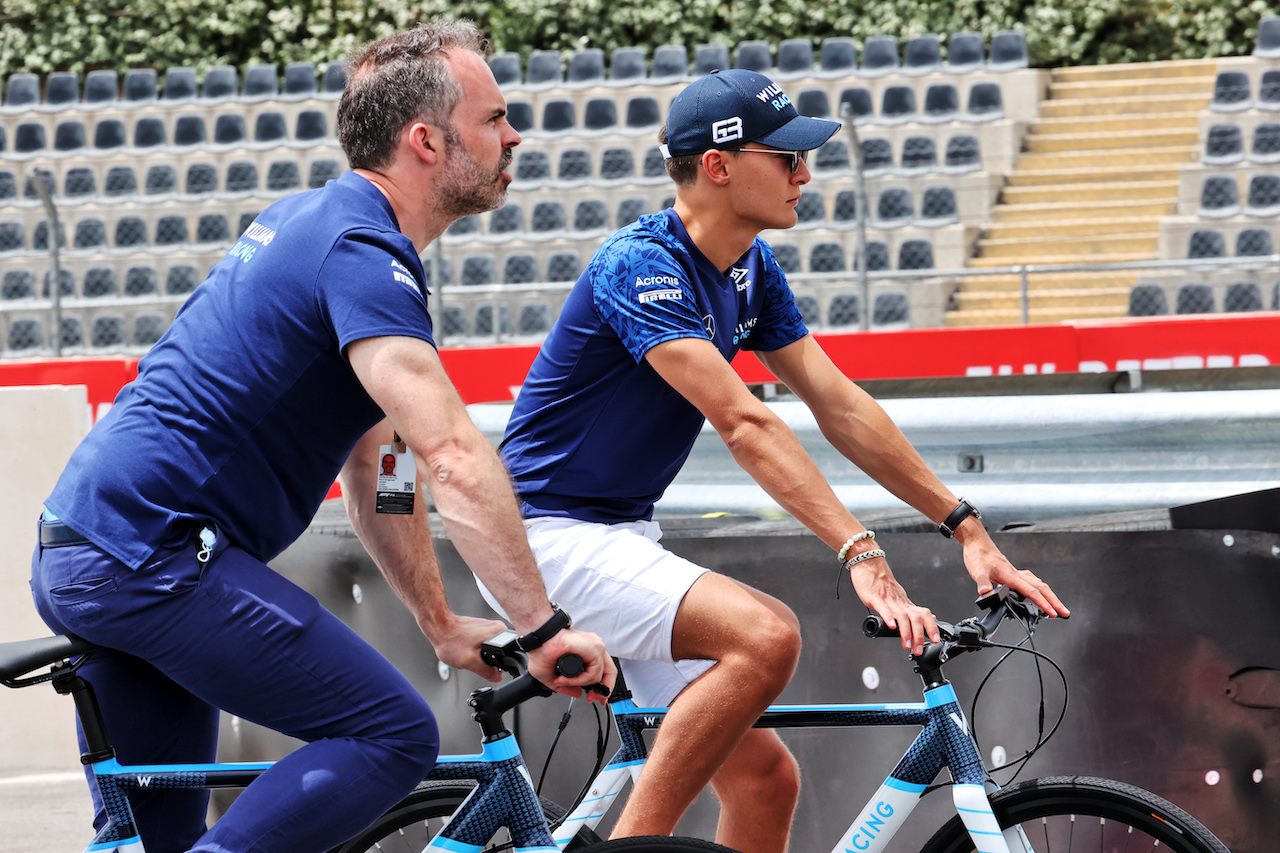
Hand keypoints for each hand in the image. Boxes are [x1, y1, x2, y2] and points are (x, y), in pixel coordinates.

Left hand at [430, 614, 512, 682]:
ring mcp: (489, 627)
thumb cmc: (450, 640)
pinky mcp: (482, 628)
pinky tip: (466, 647)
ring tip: (468, 650)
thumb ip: (486, 671)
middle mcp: (497, 627)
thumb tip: (497, 677)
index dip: (499, 665)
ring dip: (481, 654)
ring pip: (491, 649)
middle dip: (488, 660)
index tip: (485, 665)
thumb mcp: (470, 661)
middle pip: (500, 653)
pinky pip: (484, 645)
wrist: (438, 627)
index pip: (509, 654)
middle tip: (473, 656)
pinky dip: (476, 649)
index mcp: (499, 632)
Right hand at [526, 627, 615, 704]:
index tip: (595, 697)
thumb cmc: (542, 650)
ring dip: (580, 684)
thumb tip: (577, 693)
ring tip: (564, 682)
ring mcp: (595, 647)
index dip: (602, 687)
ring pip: (599, 675)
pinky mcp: (595, 648)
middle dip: (603, 690)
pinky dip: (579, 680)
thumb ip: (568, 686)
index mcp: (586, 651)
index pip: (603, 670)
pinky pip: (593, 673)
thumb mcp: (553, 676)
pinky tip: (566, 679)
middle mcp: (592, 648)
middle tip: (592, 698)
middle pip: (610, 672)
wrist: (538, 639)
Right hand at [849, 555, 939, 654]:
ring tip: (906, 645)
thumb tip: (929, 617)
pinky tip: (892, 626)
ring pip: (902, 616)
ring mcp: (888, 600)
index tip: (935, 640)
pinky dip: (889, 618)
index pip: (924, 615)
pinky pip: (883, 608)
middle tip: (919, 650)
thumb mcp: (899, 597)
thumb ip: (911, 609)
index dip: (932, 627)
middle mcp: (900, 603)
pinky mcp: (875, 597)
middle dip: (919, 636)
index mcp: (905, 604)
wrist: (869, 565)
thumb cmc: (881, 583)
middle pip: (916, 618)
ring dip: (906, 632)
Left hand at [955, 522, 1069, 618]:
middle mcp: (1016, 574)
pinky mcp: (1012, 572)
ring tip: (1056, 605)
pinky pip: (1030, 581)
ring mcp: (1015, 572)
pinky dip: (1038, 588)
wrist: (976, 542)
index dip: (1043, 603)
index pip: (1032, 592)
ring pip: (1038, 584)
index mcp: (1011, 576)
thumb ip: (982, 583)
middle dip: (1055, 601)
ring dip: (1049, 595)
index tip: (1053, 613)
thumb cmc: (978, 555)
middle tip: (1065, 612)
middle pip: (1042, 588)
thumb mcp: (977, 571)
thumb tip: (986, 594)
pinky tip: (1036, 591)